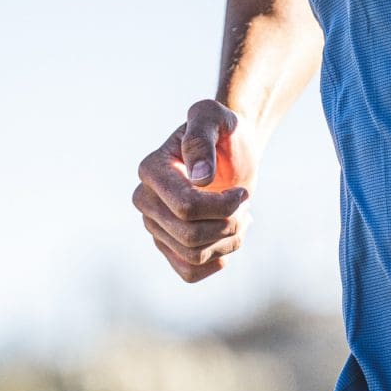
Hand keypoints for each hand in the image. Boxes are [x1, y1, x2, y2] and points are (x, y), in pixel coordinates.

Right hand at [132, 99, 254, 282]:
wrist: (231, 151)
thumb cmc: (223, 131)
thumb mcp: (216, 118)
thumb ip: (202, 138)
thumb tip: (199, 178)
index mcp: (151, 170)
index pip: (186, 207)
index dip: (223, 206)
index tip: (243, 191)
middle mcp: (145, 201)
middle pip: (190, 236)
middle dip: (228, 224)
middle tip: (245, 205)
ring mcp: (154, 226)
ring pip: (193, 256)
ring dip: (228, 240)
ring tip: (241, 218)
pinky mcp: (168, 246)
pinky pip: (189, 272)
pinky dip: (217, 259)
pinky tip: (227, 237)